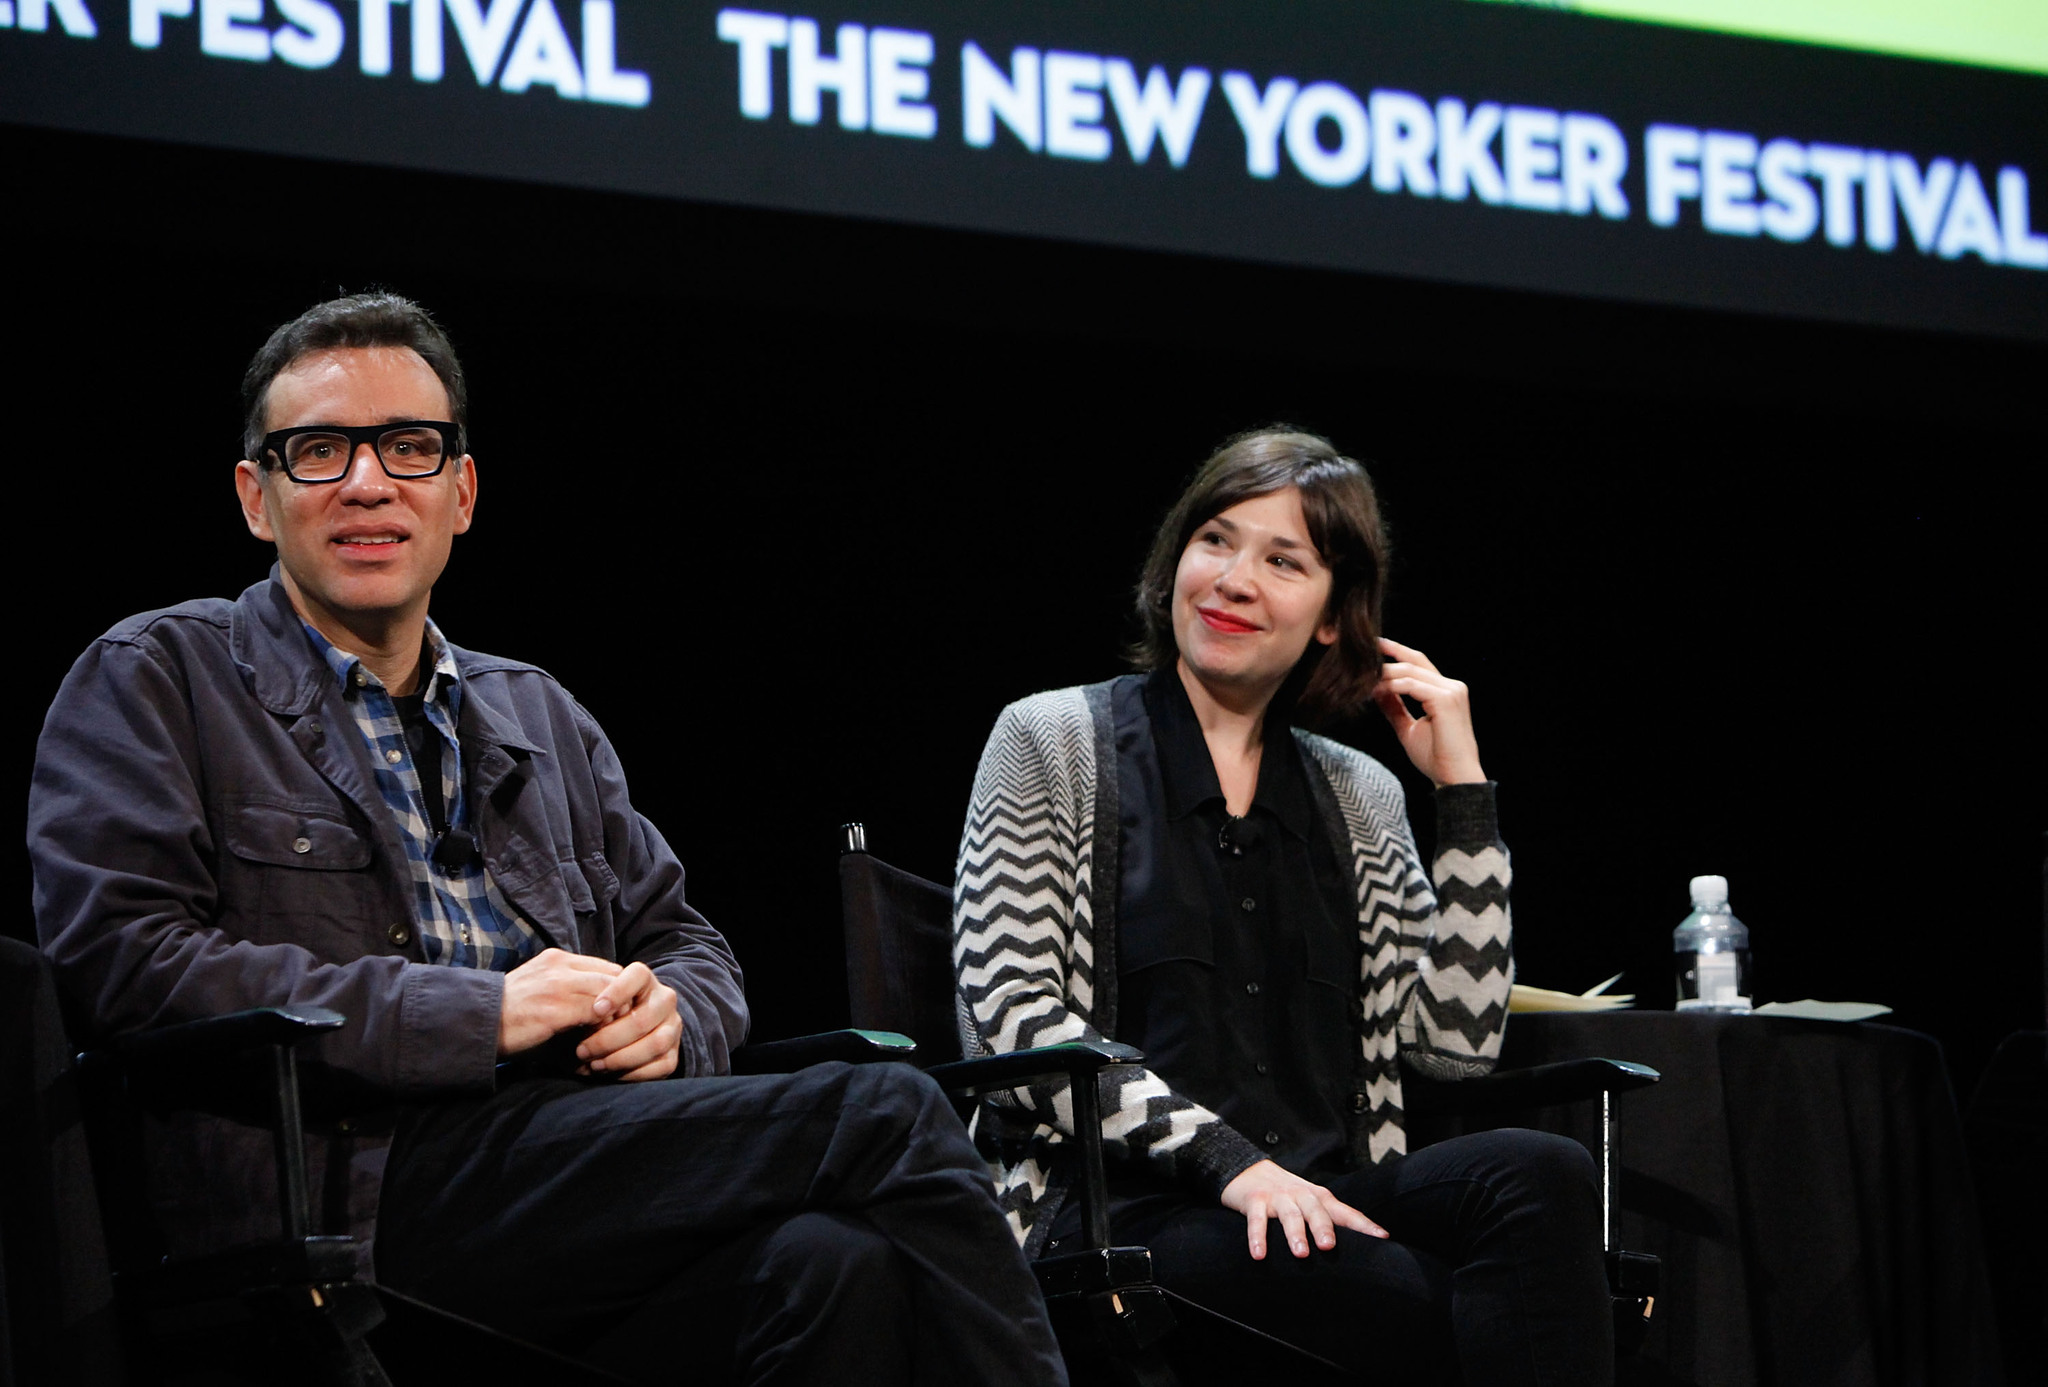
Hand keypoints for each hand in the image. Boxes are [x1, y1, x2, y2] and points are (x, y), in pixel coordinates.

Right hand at [498, 948, 621, 1055]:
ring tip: (609, 1034)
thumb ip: (567, 985)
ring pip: (608, 992)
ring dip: (614, 1014)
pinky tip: (596, 1040)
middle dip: (622, 1000)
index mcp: (557, 958)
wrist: (475, 1022)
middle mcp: (560, 966)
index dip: (616, 989)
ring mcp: (558, 985)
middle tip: (620, 1024)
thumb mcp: (540, 986)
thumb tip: (600, 1001)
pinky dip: (601, 1027)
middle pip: (612, 976)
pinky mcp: (555, 1008)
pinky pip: (595, 1013)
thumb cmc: (509, 1011)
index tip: (615, 1011)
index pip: (605, 966)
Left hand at [575, 961, 682, 1081]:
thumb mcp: (594, 1003)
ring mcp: (672, 1028)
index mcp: (645, 980)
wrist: (625, 1033)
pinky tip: (611, 1073)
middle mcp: (664, 1000)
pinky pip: (660, 1066)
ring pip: (656, 1043)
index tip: (595, 1010)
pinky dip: (632, 1073)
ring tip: (594, 1064)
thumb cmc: (601, 1015)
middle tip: (582, 1051)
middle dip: (608, 1039)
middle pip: (643, 1019)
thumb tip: (579, 1014)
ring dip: (620, 1058)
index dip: (618, 991)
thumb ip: (589, 1004)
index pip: (638, 976)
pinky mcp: (673, 1055)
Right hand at [1219, 1160, 1387, 1259]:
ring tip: (1301, 1254)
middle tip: (1329, 1247)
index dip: (1363, 1224)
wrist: (1247, 1171)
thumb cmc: (1286, 1195)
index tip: (1381, 1238)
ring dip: (1295, 1233)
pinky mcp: (1255, 1201)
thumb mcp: (1308, 1203)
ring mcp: (1278, 1197)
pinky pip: (1257, 1220)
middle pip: (1316, 1210)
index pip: (1344, 1212)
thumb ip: (1327, 1221)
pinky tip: (1259, 1254)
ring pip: (1289, 1214)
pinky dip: (1257, 1237)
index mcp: (1318, 1198)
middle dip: (1323, 1227)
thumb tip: (1356, 1250)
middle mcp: (1301, 1195)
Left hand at [1371, 637, 1485, 786]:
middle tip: (1363, 650)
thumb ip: (1395, 709)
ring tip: (1363, 677)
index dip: (1397, 651)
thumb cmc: (1436, 757)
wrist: (1454, 777)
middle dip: (1388, 654)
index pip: (1419, 663)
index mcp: (1446, 690)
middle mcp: (1452, 686)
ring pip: (1410, 671)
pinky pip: (1411, 686)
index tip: (1375, 645)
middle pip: (1415, 661)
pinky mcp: (1446, 700)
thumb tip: (1377, 692)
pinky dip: (1391, 686)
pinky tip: (1375, 690)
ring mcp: (1451, 691)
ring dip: (1384, 673)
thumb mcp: (1408, 728)